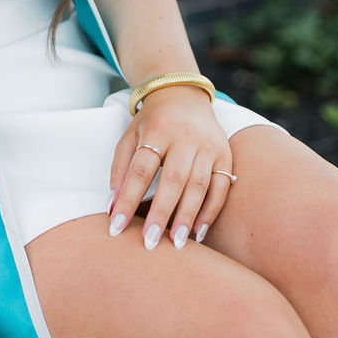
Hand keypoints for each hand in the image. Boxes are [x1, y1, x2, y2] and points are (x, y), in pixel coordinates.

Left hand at [107, 87, 234, 250]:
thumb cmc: (152, 122)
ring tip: (176, 243)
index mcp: (157, 131)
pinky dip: (211, 211)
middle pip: (173, 180)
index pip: (140, 170)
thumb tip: (112, 205)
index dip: (128, 199)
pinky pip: (221, 187)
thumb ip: (120, 168)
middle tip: (149, 243)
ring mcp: (208, 146)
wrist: (183, 94)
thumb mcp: (130, 135)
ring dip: (188, 217)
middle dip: (161, 214)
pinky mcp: (225, 155)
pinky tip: (199, 232)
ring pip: (199, 185)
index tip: (116, 226)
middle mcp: (185, 138)